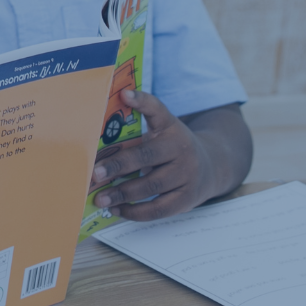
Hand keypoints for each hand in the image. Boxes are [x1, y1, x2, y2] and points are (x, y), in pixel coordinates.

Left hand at [89, 90, 233, 221]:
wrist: (211, 166)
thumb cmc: (171, 149)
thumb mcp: (162, 132)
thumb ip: (136, 133)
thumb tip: (95, 150)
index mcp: (170, 127)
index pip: (157, 110)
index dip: (142, 101)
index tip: (124, 94)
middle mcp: (181, 148)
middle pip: (146, 156)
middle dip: (118, 166)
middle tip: (94, 174)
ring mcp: (187, 174)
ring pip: (150, 185)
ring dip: (122, 193)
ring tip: (100, 199)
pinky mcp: (187, 198)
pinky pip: (158, 208)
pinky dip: (135, 212)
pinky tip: (118, 210)